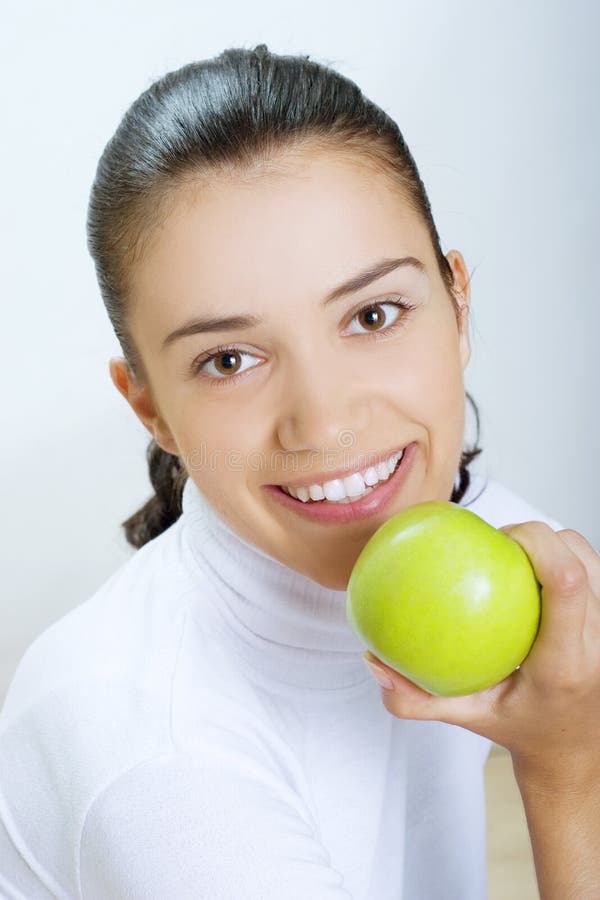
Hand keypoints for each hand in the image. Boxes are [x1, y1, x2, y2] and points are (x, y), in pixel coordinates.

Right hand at [363, 523, 599, 789]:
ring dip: (551, 544)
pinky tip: (530, 570)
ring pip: (590, 555)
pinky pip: (592, 566)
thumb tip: (374, 663)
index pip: (568, 585)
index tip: (499, 539)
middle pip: (580, 558)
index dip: (539, 544)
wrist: (574, 749)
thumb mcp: (466, 718)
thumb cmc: (518, 728)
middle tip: (497, 546)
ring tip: (513, 556)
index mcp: (565, 664)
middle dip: (536, 536)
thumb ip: (416, 698)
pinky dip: (562, 556)